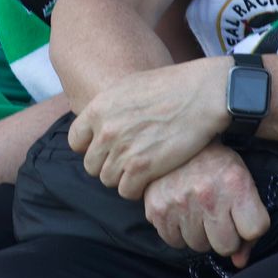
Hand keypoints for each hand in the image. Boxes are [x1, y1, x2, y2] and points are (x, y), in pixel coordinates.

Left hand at [69, 58, 223, 199]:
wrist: (201, 94)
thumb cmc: (172, 86)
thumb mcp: (129, 87)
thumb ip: (109, 108)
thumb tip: (100, 124)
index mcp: (98, 108)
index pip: (75, 141)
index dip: (90, 148)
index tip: (106, 149)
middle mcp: (105, 130)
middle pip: (91, 165)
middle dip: (108, 165)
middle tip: (128, 161)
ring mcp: (122, 150)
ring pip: (108, 180)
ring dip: (123, 178)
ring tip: (141, 169)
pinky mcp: (142, 168)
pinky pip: (126, 191)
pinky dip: (137, 189)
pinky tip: (150, 178)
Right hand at [141, 144, 269, 262]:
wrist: (177, 138)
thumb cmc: (215, 164)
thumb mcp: (241, 182)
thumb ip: (248, 224)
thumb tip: (239, 262)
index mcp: (236, 185)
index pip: (254, 230)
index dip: (249, 228)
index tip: (241, 217)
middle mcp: (208, 196)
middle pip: (226, 246)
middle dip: (224, 235)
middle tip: (217, 215)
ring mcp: (180, 204)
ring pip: (199, 246)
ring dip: (200, 234)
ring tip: (197, 210)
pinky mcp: (157, 209)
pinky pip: (174, 242)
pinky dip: (178, 232)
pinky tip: (180, 212)